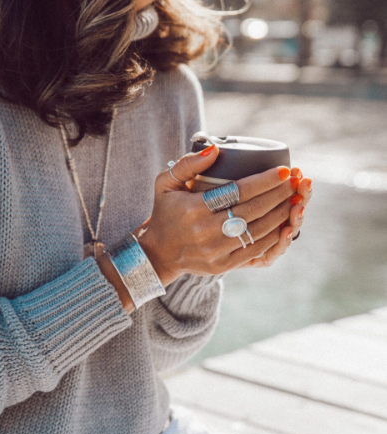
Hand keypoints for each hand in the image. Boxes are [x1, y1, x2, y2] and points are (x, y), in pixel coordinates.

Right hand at [135, 144, 299, 285]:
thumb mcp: (165, 184)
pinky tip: (284, 223)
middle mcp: (205, 231)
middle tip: (294, 182)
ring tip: (295, 199)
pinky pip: (255, 250)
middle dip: (279, 195)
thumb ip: (187, 164)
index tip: (283, 171)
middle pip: (253, 210)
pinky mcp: (222, 265)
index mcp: (193, 208)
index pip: (237, 191)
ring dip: (281, 214)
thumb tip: (215, 149)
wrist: (159, 252)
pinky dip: (274, 236)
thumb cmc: (165, 212)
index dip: (264, 181)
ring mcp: (215, 251)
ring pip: (258, 231)